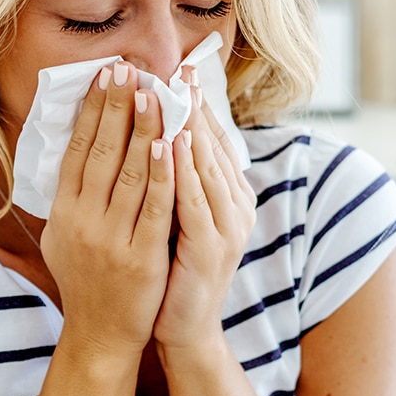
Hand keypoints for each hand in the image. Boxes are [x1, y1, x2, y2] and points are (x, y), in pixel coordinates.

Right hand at [40, 62, 175, 357]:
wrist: (100, 335)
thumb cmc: (85, 281)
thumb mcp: (62, 238)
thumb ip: (68, 198)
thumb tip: (73, 152)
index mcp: (62, 212)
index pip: (76, 150)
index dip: (90, 110)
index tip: (103, 77)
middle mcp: (80, 221)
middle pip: (99, 152)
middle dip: (115, 107)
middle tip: (126, 69)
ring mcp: (110, 239)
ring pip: (127, 173)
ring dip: (140, 129)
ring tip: (151, 93)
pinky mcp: (141, 257)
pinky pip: (153, 208)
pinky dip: (160, 174)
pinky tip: (168, 143)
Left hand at [153, 68, 255, 351]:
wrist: (183, 328)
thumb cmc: (174, 270)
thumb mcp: (178, 218)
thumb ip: (177, 181)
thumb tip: (159, 135)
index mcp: (229, 197)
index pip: (213, 141)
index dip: (197, 105)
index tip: (179, 70)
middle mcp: (235, 206)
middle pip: (214, 145)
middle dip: (194, 105)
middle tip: (177, 67)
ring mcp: (228, 227)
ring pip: (207, 166)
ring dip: (188, 127)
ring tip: (171, 91)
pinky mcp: (211, 248)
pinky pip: (196, 200)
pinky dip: (183, 169)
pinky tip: (169, 142)